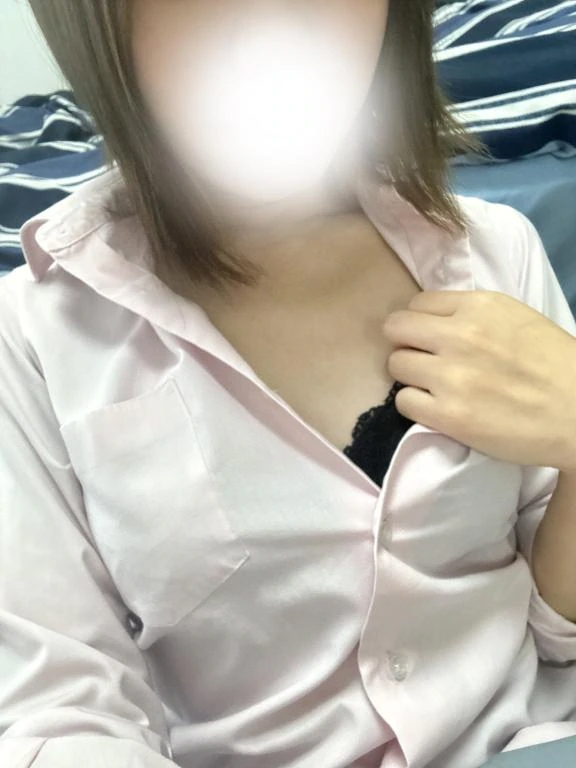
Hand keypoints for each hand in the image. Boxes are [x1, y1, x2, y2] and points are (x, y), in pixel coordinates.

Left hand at [383, 290, 575, 470]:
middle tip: (422, 360)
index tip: (429, 337)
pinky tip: (436, 407)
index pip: (417, 303)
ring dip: (410, 375)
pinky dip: (414, 404)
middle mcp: (460, 335)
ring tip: (433, 386)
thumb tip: (431, 321)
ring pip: (396, 364)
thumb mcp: (516, 318)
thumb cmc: (555, 366)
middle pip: (396, 329)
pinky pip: (403, 401)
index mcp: (480, 307)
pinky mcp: (449, 415)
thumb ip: (472, 315)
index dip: (419, 322)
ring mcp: (451, 376)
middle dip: (405, 344)